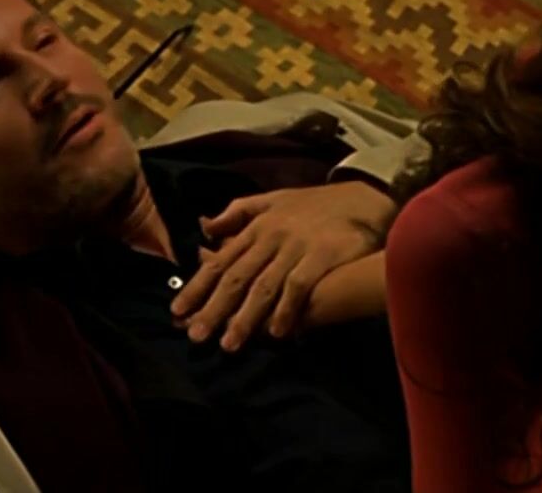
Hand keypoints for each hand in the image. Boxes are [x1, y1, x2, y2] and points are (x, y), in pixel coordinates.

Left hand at [171, 181, 394, 350]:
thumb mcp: (273, 200)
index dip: (197, 288)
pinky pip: (298, 287)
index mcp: (256, 226)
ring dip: (245, 318)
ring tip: (230, 344)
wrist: (364, 197)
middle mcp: (270, 237)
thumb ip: (239, 213)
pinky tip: (277, 333)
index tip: (177, 312)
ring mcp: (296, 247)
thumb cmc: (317, 204)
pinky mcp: (322, 255)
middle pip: (236, 278)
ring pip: (263, 287)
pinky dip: (286, 310)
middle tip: (196, 336)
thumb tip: (204, 227)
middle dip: (213, 309)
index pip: (220, 262)